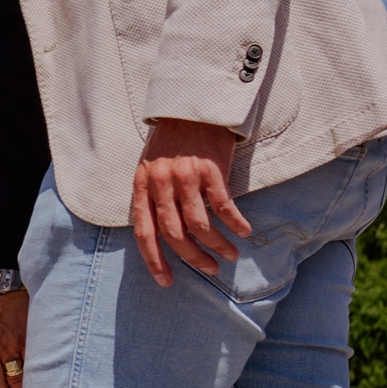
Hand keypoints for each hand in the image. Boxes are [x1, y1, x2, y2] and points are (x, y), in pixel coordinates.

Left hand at [129, 119, 251, 286]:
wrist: (192, 106)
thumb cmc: (171, 141)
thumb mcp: (150, 167)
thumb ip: (151, 198)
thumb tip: (161, 236)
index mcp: (141, 186)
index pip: (144, 233)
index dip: (154, 261)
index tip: (166, 282)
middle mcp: (160, 183)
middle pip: (174, 234)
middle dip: (193, 258)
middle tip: (210, 269)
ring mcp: (185, 176)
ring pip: (199, 225)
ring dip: (217, 245)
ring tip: (230, 255)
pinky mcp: (210, 168)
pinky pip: (223, 206)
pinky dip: (235, 223)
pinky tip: (244, 231)